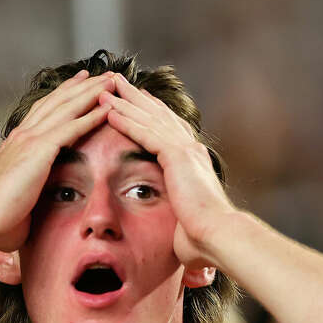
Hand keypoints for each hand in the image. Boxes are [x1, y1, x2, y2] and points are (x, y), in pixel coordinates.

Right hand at [0, 70, 113, 252]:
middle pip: (58, 101)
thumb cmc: (0, 215)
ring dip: (92, 92)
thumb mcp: (19, 190)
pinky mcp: (40, 150)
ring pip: (67, 107)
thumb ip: (30, 181)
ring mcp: (30, 139)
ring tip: (112, 81)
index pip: (45, 110)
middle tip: (104, 73)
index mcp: (17, 142)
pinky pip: (72, 127)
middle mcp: (24, 134)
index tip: (82, 81)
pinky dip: (91, 115)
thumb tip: (39, 190)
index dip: (65, 94)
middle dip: (83, 85)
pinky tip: (108, 107)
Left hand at [99, 75, 234, 269]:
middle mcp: (190, 150)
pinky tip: (108, 110)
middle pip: (158, 115)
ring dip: (124, 102)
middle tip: (116, 82)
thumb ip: (179, 222)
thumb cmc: (204, 239)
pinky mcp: (176, 156)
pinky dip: (126, 119)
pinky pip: (145, 132)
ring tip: (104, 88)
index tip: (138, 101)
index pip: (170, 130)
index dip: (153, 114)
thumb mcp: (186, 223)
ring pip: (149, 118)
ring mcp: (184, 151)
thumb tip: (178, 241)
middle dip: (136, 98)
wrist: (218, 236)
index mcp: (194, 163)